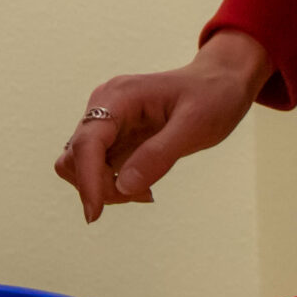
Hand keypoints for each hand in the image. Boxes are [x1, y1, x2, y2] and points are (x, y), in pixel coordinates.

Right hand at [55, 32, 274, 221]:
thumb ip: (159, 154)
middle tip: (144, 196)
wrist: (220, 82)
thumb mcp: (195, 125)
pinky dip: (112, 185)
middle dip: (98, 186)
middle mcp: (104, 106)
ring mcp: (107, 122)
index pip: (87, 142)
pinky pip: (97, 168)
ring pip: (79, 165)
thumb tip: (122, 187)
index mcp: (119, 96)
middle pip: (75, 157)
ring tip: (146, 192)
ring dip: (103, 188)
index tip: (95, 214)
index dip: (87, 179)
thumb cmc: (212, 97)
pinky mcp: (114, 137)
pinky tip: (144, 186)